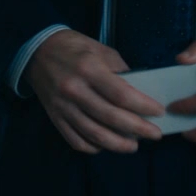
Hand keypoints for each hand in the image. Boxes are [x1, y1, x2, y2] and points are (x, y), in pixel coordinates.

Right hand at [24, 29, 164, 154]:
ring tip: (134, 146)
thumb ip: (120, 71)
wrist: (36, 51)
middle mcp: (74, 90)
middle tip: (155, 134)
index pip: (121, 94)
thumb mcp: (101, 50)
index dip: (143, 106)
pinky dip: (94, 147)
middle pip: (111, 117)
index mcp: (89, 68)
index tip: (159, 112)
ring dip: (118, 144)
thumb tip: (141, 92)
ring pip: (94, 134)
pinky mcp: (54, 117)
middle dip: (138, 129)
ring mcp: (63, 106)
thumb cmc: (74, 48)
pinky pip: (76, 140)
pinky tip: (106, 145)